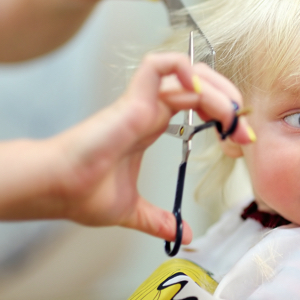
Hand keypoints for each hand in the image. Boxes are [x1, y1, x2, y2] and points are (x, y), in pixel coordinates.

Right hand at [51, 52, 253, 242]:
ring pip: (187, 74)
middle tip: (244, 129)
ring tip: (231, 116)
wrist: (56, 189)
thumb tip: (183, 233)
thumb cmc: (82, 193)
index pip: (197, 104)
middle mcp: (149, 109)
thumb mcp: (133, 211)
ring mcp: (141, 102)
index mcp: (151, 125)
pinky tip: (201, 90)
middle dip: (229, 100)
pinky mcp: (132, 100)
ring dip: (218, 89)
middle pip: (199, 85)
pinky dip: (184, 68)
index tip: (240, 139)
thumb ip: (158, 220)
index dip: (223, 115)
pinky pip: (159, 66)